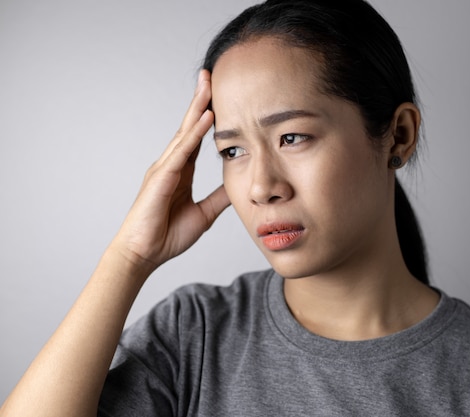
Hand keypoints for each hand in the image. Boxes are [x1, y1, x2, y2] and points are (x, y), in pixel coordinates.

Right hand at [110, 70, 229, 274]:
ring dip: (198, 108)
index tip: (221, 96)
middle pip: (189, 126)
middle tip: (211, 75)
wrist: (143, 254)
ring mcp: (164, 169)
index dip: (208, 117)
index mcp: (181, 172)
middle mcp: (171, 165)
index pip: (197, 137)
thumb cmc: (167, 235)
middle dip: (200, 100)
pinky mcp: (161, 178)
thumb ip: (219, 197)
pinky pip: (181, 152)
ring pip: (184, 132)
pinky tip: (206, 118)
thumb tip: (238, 185)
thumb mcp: (205, 213)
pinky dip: (194, 134)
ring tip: (209, 84)